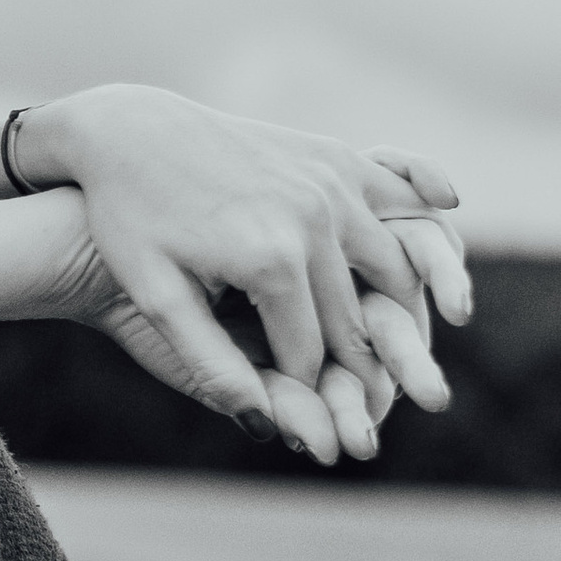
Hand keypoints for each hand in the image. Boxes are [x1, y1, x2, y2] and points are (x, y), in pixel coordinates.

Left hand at [23, 88, 466, 462]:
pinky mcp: (338, 157)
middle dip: (355, 367)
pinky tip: (429, 266)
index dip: (301, 391)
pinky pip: (402, 204)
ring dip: (394, 315)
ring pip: (394, 271)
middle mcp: (314, 220)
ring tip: (380, 350)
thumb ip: (212, 365)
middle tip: (355, 404)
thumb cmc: (132, 219)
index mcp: (271, 262)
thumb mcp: (158, 298)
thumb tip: (264, 428)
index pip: (310, 354)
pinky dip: (422, 237)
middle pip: (356, 320)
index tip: (295, 416)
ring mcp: (332, 183)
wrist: (131, 132)